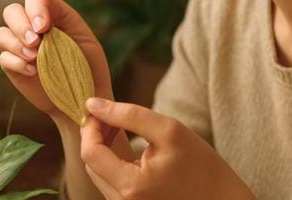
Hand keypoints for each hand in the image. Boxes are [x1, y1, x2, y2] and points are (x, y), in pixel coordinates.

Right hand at [0, 0, 114, 124]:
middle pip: (12, 11)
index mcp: (54, 14)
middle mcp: (33, 26)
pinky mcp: (13, 66)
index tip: (44, 27)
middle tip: (36, 43)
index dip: (35, 7)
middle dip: (21, 25)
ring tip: (35, 57)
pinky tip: (32, 71)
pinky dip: (15, 62)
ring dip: (15, 43)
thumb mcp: (86, 42)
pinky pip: (3, 58)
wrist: (82, 99)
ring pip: (1, 32)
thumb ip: (66, 27)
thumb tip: (39, 27)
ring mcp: (20, 46)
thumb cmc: (88, 68)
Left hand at [80, 98, 255, 199]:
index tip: (98, 106)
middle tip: (109, 112)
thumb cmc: (201, 165)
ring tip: (118, 124)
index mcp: (130, 188)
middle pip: (92, 165)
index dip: (90, 126)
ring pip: (100, 174)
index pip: (91, 153)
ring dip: (103, 147)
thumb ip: (128, 115)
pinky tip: (125, 143)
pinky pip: (112, 183)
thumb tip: (93, 104)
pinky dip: (113, 161)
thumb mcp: (169, 130)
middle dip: (95, 135)